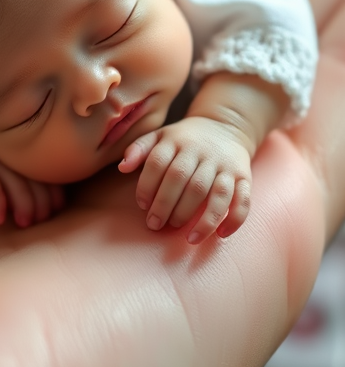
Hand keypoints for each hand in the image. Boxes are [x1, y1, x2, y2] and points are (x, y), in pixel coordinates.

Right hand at [0, 120, 64, 226]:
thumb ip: (15, 185)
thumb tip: (33, 211)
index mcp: (17, 161)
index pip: (45, 177)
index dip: (54, 195)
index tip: (55, 213)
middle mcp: (9, 160)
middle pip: (35, 183)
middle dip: (42, 204)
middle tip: (41, 222)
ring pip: (17, 185)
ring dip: (24, 206)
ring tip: (24, 224)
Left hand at [120, 118, 251, 242]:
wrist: (226, 126)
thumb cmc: (185, 139)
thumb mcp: (160, 136)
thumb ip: (139, 149)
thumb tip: (123, 167)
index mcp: (178, 141)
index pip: (159, 163)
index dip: (147, 186)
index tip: (143, 206)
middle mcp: (202, 152)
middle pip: (185, 181)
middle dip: (168, 206)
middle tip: (156, 225)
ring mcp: (225, 165)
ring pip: (216, 193)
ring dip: (204, 220)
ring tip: (189, 240)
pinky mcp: (244, 176)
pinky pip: (243, 199)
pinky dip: (235, 218)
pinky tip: (221, 235)